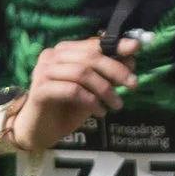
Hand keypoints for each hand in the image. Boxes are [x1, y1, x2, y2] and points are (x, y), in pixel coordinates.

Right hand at [13, 36, 137, 152]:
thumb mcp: (92, 89)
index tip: (136, 48)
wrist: (38, 130)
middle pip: (89, 57)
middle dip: (115, 69)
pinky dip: (91, 101)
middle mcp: (51, 56)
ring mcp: (43, 72)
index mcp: (64, 51)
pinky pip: (72, 90)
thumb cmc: (65, 108)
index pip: (93, 44)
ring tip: (117, 104)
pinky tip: (100, 112)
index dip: (115, 45)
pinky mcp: (40, 90)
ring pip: (82, 73)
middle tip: (133, 84)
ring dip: (105, 89)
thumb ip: (107, 73)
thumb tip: (131, 58)